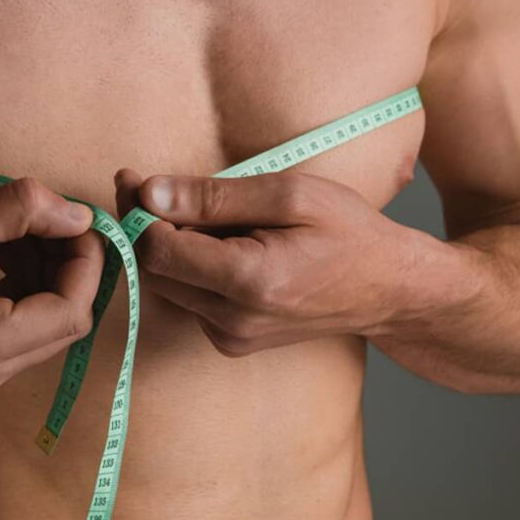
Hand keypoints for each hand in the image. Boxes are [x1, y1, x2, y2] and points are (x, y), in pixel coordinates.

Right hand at [0, 178, 103, 396]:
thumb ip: (23, 212)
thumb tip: (80, 216)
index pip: (71, 311)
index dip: (86, 263)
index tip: (80, 221)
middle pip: (64, 320)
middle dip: (66, 264)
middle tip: (53, 217)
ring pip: (45, 320)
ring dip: (46, 270)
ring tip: (18, 228)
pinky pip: (20, 323)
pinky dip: (24, 283)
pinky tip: (4, 248)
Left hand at [115, 168, 419, 355]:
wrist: (388, 290)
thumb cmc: (348, 232)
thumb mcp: (289, 194)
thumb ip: (214, 196)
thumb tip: (150, 193)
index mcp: (248, 281)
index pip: (158, 250)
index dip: (136, 212)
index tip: (131, 177)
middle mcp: (232, 320)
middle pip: (154, 271)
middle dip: (144, 226)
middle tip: (146, 185)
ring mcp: (231, 337)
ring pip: (167, 286)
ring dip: (166, 246)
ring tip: (193, 210)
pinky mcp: (232, 342)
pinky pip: (189, 298)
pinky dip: (189, 267)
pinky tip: (218, 244)